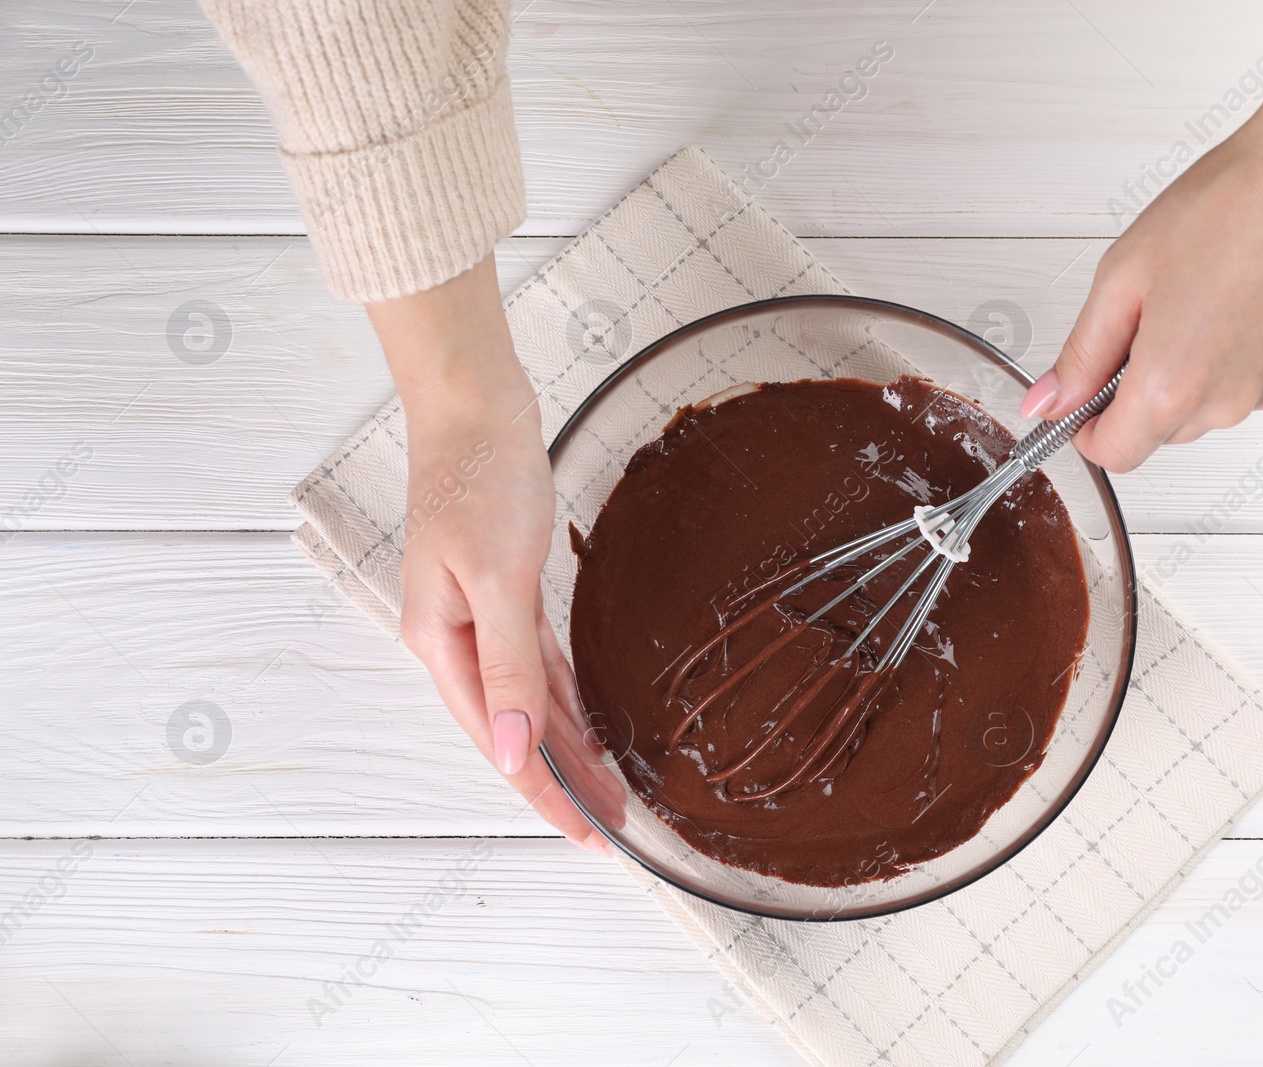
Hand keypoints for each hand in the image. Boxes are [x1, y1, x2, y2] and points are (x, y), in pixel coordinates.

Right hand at [368, 258, 618, 853]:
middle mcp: (456, 639)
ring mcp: (479, 617)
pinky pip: (538, 663)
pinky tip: (586, 724)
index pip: (499, 741)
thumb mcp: (495, 575)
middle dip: (561, 782)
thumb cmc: (479, 477)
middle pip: (515, 730)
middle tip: (612, 828)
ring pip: (530, 701)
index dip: (542, 792)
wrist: (475, 404)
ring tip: (609, 791)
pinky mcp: (506, 591)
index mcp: (441, 643)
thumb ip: (506, 665)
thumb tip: (513, 748)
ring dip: (568, 746)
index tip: (584, 834)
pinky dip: (563, 697)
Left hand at [1021, 44, 1262, 470]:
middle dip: (1137, 390)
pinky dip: (1232, 358)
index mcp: (1172, 385)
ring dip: (1187, 373)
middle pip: (1158, 432)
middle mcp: (1227, 402)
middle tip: (1145, 315)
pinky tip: (1238, 300)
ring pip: (1204, 409)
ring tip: (1199, 296)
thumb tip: (1048, 401)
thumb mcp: (1123, 277)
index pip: (1115, 454)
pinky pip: (1248, 385)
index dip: (1087, 427)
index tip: (1083, 394)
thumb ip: (1081, 354)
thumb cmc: (1230, 206)